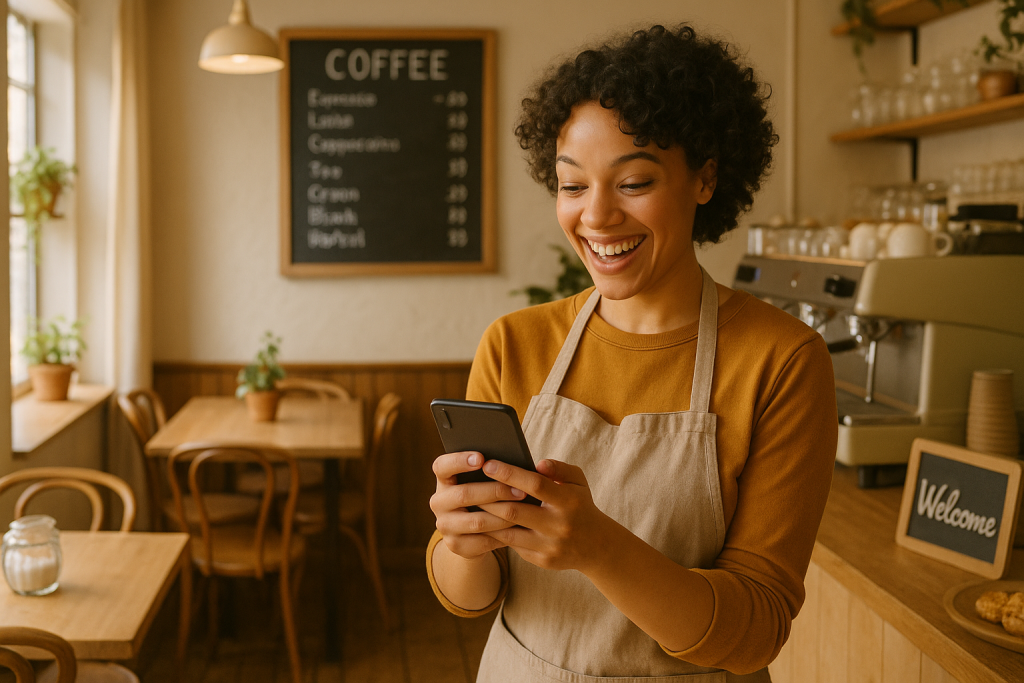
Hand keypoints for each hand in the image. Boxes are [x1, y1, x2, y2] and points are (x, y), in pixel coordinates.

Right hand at [429, 451, 526, 559]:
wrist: (471, 534)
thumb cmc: (483, 497)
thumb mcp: (481, 482)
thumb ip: (491, 472)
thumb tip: (520, 464)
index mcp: (443, 480)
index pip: (442, 466)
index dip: (459, 461)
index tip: (481, 458)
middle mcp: (438, 502)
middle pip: (464, 494)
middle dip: (495, 491)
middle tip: (520, 490)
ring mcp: (444, 525)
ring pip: (476, 521)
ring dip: (503, 515)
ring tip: (525, 510)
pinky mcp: (455, 545)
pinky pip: (482, 540)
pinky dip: (502, 534)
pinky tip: (518, 528)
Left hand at [479, 459, 611, 572]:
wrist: (597, 546)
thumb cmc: (580, 505)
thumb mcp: (578, 482)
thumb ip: (560, 468)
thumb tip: (538, 464)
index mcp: (568, 501)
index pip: (534, 484)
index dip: (509, 473)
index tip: (488, 464)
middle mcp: (559, 525)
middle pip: (515, 510)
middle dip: (489, 497)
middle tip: (470, 484)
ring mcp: (550, 546)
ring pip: (509, 531)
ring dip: (488, 518)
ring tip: (472, 504)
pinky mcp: (542, 560)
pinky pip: (513, 545)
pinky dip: (497, 533)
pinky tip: (484, 522)